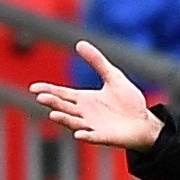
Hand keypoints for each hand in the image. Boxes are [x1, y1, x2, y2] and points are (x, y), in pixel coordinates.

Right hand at [31, 43, 163, 150]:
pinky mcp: (105, 137)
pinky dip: (85, 135)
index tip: (33, 88)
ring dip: (64, 119)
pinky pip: (93, 137)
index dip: (48, 90)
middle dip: (53, 103)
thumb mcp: (113, 76)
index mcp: (84, 99)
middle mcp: (85, 113)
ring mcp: (93, 126)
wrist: (145, 122)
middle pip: (64, 107)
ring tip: (53, 114)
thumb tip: (80, 43)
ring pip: (74, 122)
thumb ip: (97, 61)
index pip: (62, 94)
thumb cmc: (129, 101)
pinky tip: (78, 134)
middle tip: (41, 97)